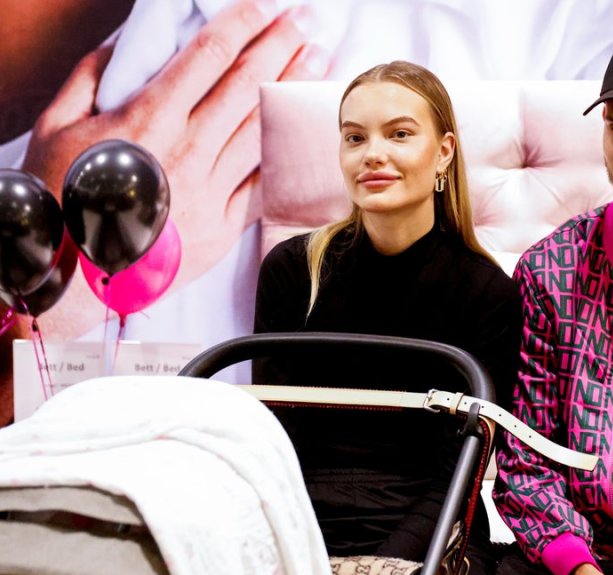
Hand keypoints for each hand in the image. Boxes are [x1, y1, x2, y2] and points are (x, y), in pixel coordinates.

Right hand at [22, 0, 328, 337]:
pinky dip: (289, 156)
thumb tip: (127, 43)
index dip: (241, 26)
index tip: (267, 7)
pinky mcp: (222, 227)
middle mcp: (187, 152)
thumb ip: (92, 77)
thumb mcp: (58, 126)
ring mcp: (210, 192)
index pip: (207, 59)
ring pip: (264, 132)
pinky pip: (263, 185)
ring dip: (294, 93)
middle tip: (310, 22)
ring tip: (321, 63)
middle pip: (246, 89)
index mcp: (149, 122)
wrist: (73, 276)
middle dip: (282, 47)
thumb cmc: (62, 198)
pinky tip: (307, 131)